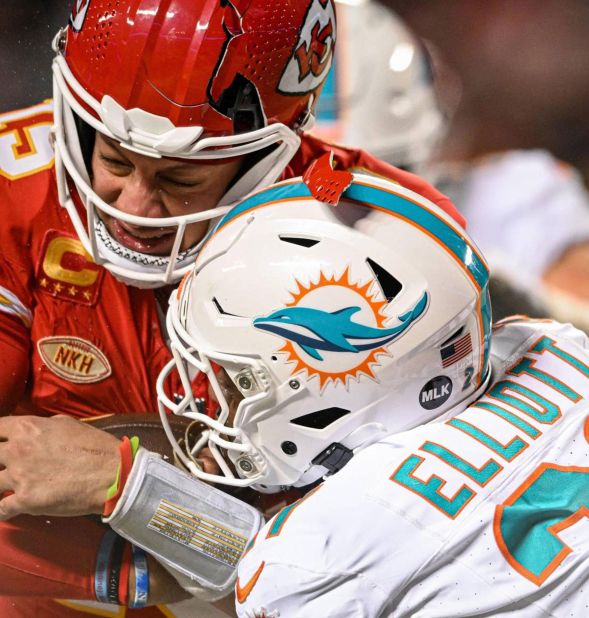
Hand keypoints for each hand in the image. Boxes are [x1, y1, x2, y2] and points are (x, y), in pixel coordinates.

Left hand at [0, 415, 119, 519]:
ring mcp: (19, 476)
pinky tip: (7, 510)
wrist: (112, 473)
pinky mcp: (25, 501)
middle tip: (4, 468)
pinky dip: (2, 511)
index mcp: (27, 428)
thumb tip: (32, 431)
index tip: (0, 444)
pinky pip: (0, 510)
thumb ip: (43, 426)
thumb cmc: (95, 447)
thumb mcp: (68, 424)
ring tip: (4, 489)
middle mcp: (17, 450)